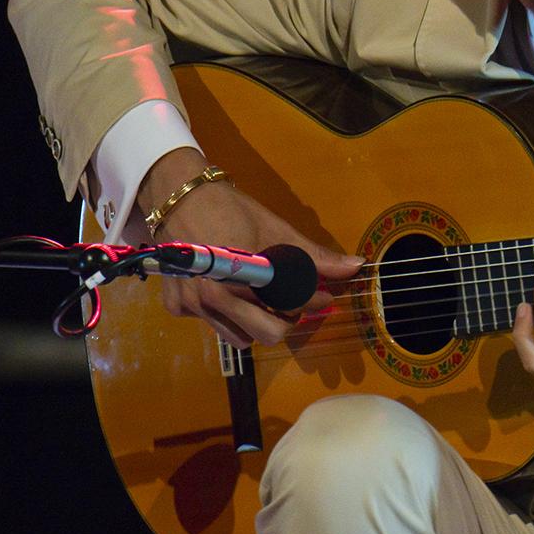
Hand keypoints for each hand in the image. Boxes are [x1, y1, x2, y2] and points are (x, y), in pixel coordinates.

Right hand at [136, 148, 360, 346]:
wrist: (178, 197)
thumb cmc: (231, 209)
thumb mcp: (276, 229)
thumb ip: (314, 256)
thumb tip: (357, 266)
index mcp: (245, 276)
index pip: (292, 307)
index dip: (313, 302)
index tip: (322, 295)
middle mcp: (216, 296)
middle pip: (269, 334)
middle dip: (285, 320)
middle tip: (289, 301)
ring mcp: (193, 305)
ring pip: (239, 336)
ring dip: (255, 322)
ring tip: (258, 297)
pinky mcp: (176, 307)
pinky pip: (211, 325)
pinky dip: (224, 314)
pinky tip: (227, 290)